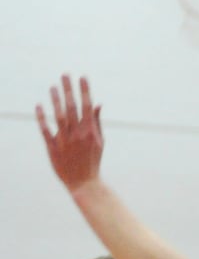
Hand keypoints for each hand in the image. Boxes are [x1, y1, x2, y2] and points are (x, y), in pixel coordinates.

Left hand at [36, 75, 103, 190]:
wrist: (84, 183)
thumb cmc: (92, 161)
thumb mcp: (99, 141)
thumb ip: (96, 122)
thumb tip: (97, 104)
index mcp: (90, 132)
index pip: (87, 107)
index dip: (84, 91)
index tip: (82, 77)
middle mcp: (77, 134)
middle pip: (72, 107)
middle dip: (68, 90)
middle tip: (65, 75)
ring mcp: (64, 141)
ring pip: (58, 116)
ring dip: (55, 100)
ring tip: (53, 87)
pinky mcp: (53, 148)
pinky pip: (45, 130)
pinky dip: (41, 118)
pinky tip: (39, 106)